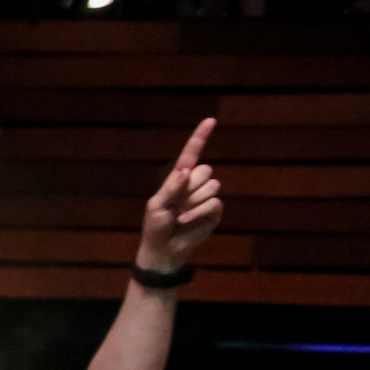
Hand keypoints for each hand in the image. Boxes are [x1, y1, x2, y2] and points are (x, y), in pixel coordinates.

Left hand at [135, 118, 222, 274]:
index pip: (191, 154)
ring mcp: (206, 197)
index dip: (200, 137)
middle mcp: (195, 184)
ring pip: (212, 186)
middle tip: (178, 203)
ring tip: (181, 214)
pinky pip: (214, 203)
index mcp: (179, 178)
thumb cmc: (155, 226)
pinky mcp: (214, 211)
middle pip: (205, 170)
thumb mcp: (156, 206)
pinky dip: (199, 212)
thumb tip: (185, 171)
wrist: (164, 249)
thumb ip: (169, 188)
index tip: (210, 120)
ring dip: (194, 202)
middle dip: (191, 186)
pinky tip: (188, 220)